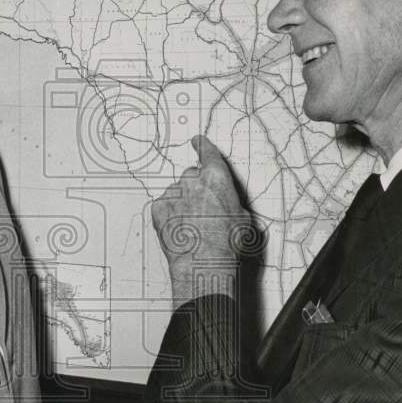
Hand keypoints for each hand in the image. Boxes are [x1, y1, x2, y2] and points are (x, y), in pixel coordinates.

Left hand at [151, 136, 256, 307]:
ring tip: (192, 226)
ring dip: (182, 203)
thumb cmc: (225, 243)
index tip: (197, 140)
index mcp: (216, 177)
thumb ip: (230, 200)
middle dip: (196, 188)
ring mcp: (172, 193)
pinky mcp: (158, 207)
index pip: (207, 152)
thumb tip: (226, 202)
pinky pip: (164, 206)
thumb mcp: (242, 217)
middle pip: (191, 176)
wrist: (203, 262)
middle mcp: (192, 180)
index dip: (202, 145)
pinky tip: (180, 229)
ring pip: (177, 193)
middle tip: (203, 210)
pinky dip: (170, 214)